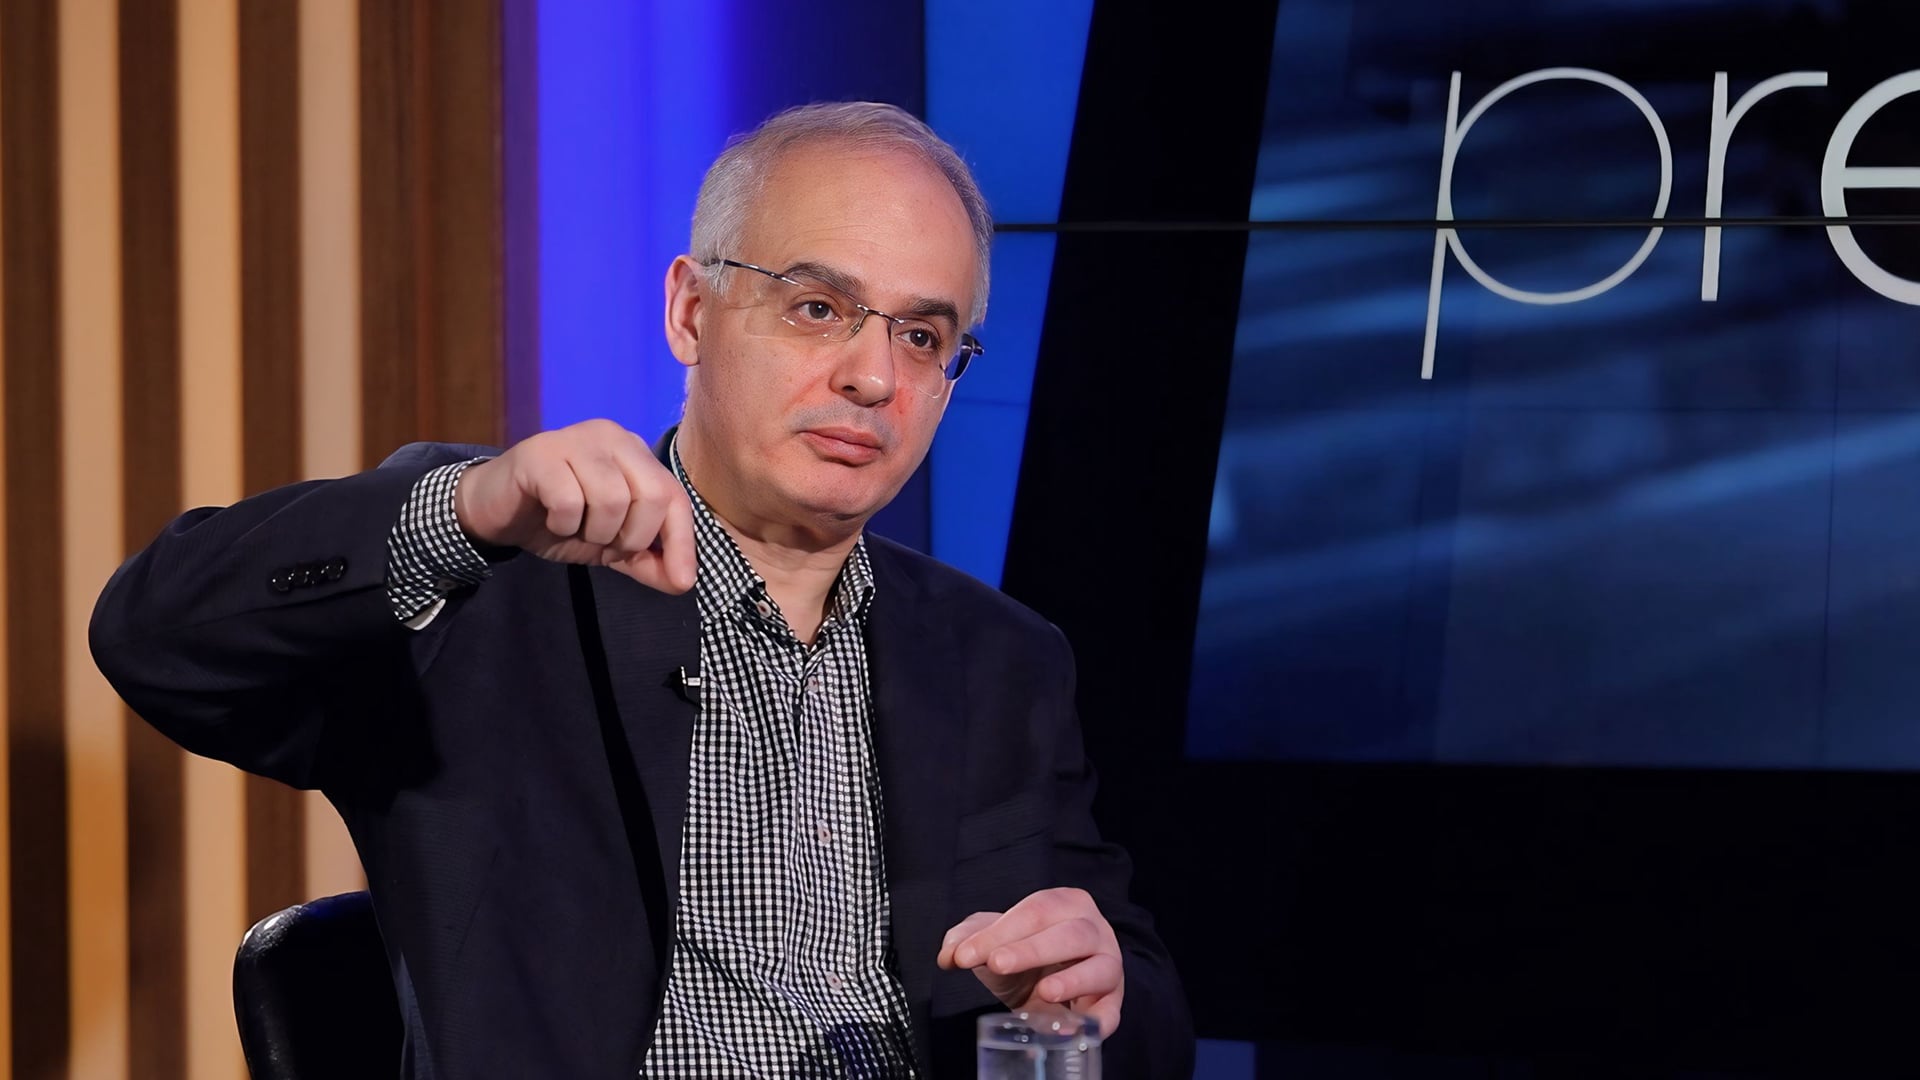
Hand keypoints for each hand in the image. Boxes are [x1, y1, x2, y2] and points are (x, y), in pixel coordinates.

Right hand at [453, 419, 696, 593]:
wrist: (496, 511)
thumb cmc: (559, 520)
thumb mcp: (610, 545)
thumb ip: (647, 561)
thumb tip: (684, 582)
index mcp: (635, 454)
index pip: (675, 497)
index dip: (682, 542)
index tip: (682, 581)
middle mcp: (612, 437)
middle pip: (651, 495)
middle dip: (631, 536)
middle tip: (603, 542)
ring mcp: (576, 440)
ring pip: (612, 498)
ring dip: (594, 531)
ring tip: (575, 527)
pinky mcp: (540, 453)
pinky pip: (569, 500)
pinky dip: (563, 523)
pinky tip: (550, 518)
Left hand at [936, 887, 1123, 1036]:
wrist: (1051, 983)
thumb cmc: (1025, 952)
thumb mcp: (995, 940)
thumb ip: (967, 938)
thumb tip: (950, 954)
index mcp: (1066, 903)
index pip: (1035, 911)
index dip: (999, 932)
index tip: (964, 955)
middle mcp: (1094, 928)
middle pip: (1070, 933)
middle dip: (1031, 949)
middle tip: (996, 964)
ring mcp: (1108, 964)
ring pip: (1100, 967)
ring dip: (1073, 980)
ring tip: (1044, 992)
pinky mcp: (1112, 1000)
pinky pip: (1112, 1010)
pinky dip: (1098, 1021)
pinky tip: (1074, 1028)